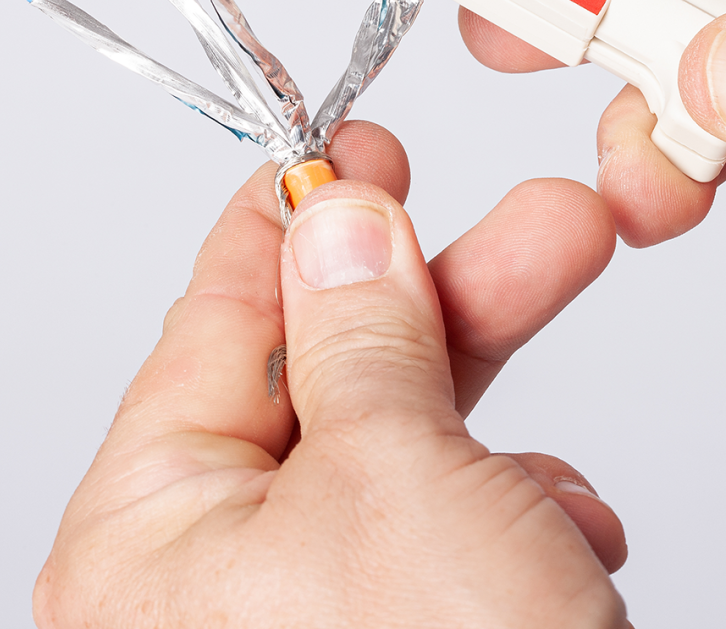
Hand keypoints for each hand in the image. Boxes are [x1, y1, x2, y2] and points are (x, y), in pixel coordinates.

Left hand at [34, 121, 628, 626]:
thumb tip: (338, 220)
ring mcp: (317, 619)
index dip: (292, 220)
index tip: (347, 144)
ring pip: (411, 458)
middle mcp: (216, 587)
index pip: (215, 328)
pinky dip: (520, 520)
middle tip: (540, 223)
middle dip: (449, 304)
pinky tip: (571, 542)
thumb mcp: (398, 479)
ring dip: (504, 435)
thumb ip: (362, 334)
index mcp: (152, 542)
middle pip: (332, 384)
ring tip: (573, 488)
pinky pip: (456, 537)